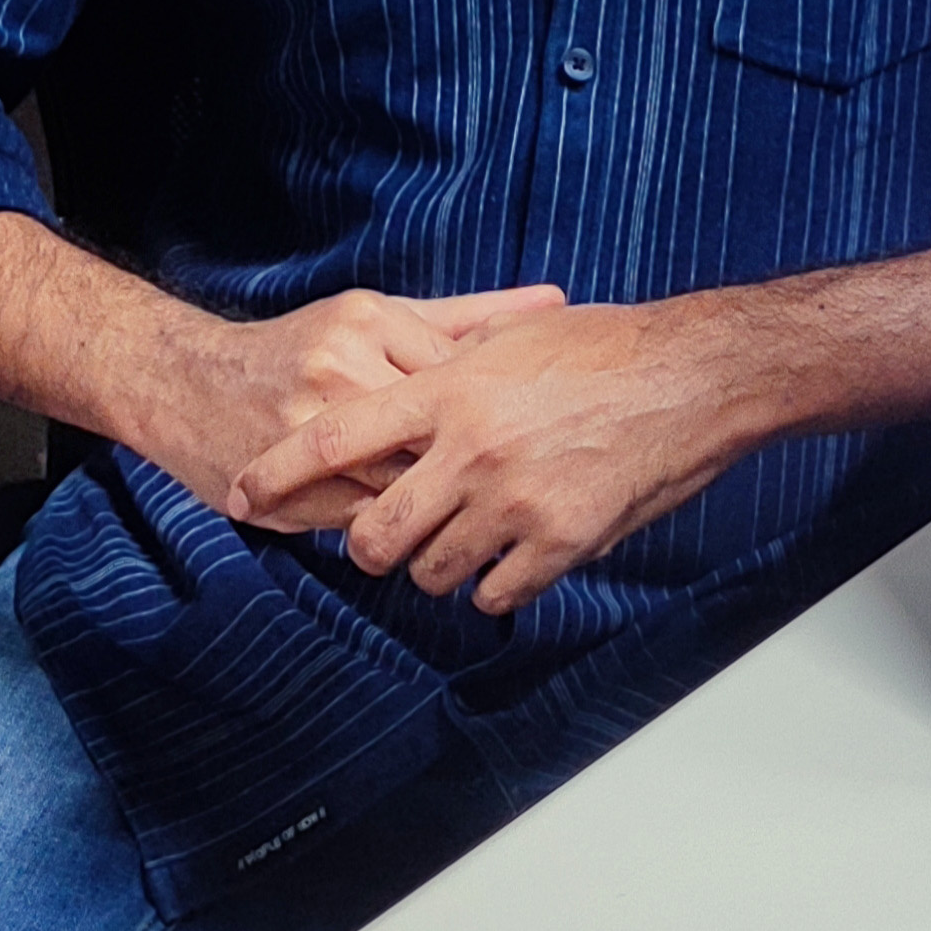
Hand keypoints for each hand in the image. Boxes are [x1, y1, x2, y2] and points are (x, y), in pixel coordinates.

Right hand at [138, 280, 566, 515]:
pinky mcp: (288, 488)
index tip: (514, 434)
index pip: (461, 378)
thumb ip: (469, 317)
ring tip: (460, 512)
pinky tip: (405, 526)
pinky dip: (386, 526)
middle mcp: (341, 370)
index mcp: (369, 322)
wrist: (188, 384)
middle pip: (435, 438)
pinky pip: (360, 521)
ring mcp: (311, 431)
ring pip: (401, 489)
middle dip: (468, 468)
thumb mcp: (379, 317)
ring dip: (432, 507)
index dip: (492, 417)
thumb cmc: (301, 347)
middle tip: (502, 481)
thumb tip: (556, 299)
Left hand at [228, 298, 772, 614]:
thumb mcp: (511, 337)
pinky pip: (494, 593)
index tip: (241, 492)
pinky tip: (507, 557)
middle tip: (374, 539)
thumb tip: (412, 389)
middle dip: (363, 546)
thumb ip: (452, 368)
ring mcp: (514, 502)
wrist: (689, 377)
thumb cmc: (604, 347)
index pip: (336, 437)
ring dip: (433, 565)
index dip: (277, 470)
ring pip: (431, 572)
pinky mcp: (561, 544)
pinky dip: (491, 584)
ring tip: (457, 539)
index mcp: (449, 389)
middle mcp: (470, 450)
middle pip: (374, 532)